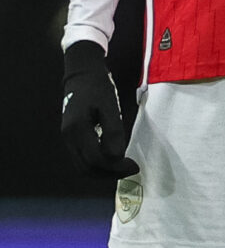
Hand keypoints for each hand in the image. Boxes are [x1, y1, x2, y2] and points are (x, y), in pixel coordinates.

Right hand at [60, 40, 136, 178]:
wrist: (81, 74)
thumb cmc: (98, 87)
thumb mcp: (110, 105)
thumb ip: (113, 130)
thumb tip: (116, 155)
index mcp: (77, 129)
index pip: (95, 159)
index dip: (116, 167)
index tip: (134, 165)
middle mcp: (69, 137)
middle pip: (87, 167)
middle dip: (110, 173)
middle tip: (132, 169)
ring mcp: (67, 138)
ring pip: (82, 166)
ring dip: (103, 171)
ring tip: (123, 167)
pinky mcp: (71, 137)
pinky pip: (81, 158)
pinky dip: (97, 164)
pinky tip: (112, 159)